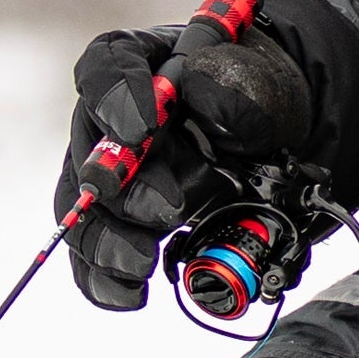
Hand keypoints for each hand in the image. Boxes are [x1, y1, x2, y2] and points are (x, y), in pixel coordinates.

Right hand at [56, 0, 313, 309]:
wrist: (273, 135)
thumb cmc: (254, 93)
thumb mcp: (260, 79)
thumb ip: (234, 85)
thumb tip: (201, 95)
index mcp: (136, 62)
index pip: (107, 68)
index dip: (117, 97)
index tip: (143, 127)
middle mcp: (108, 120)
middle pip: (93, 152)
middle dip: (125, 189)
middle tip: (169, 211)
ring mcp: (110, 175)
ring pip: (85, 212)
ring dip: (108, 242)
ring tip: (141, 265)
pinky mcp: (119, 221)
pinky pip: (95, 255)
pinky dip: (107, 279)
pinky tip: (129, 294)